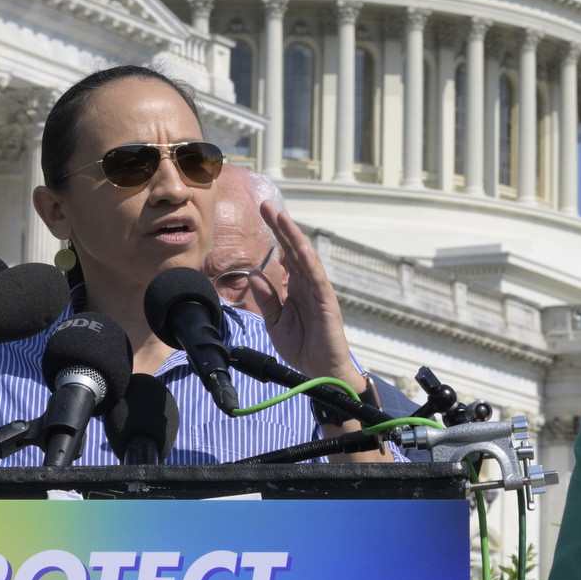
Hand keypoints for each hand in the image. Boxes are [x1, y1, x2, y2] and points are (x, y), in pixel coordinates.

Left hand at [247, 203, 360, 389]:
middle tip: (267, 205)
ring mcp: (318, 292)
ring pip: (306, 259)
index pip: (284, 254)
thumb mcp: (274, 321)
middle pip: (294, 250)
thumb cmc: (301, 347)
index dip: (275, 234)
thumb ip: (266, 298)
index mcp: (295, 287)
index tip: (262, 212)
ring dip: (295, 238)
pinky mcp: (327, 304)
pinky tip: (300, 249)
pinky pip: (318, 280)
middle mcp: (308, 284)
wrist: (319, 374)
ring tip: (283, 218)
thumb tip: (254, 274)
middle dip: (282, 227)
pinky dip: (309, 263)